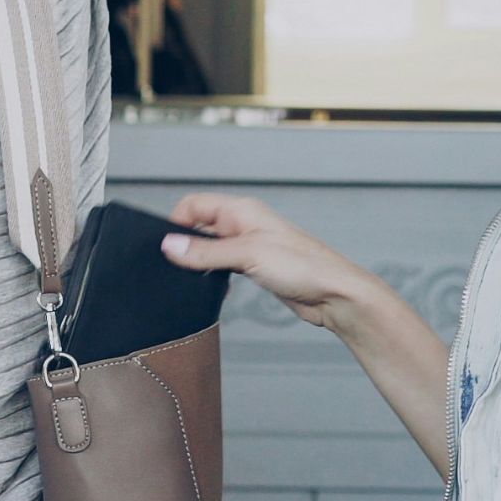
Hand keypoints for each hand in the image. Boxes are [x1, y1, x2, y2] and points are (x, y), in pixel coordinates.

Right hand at [162, 193, 385, 333]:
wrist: (335, 295)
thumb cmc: (303, 267)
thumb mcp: (247, 255)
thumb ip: (206, 252)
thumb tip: (169, 246)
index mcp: (241, 211)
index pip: (194, 205)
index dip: (176, 223)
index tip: (165, 247)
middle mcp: (244, 225)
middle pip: (200, 227)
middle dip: (185, 245)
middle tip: (175, 268)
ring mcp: (250, 247)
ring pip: (211, 250)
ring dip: (201, 264)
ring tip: (194, 282)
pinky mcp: (256, 269)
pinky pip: (224, 267)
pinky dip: (214, 277)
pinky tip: (215, 291)